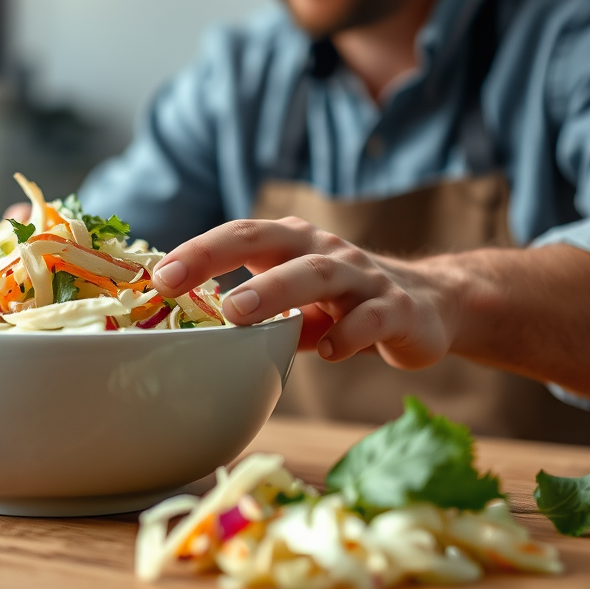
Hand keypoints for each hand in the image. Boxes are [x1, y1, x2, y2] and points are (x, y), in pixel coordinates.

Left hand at [152, 217, 458, 370]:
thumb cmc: (343, 303)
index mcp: (292, 243)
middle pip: (269, 242)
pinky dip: (348, 334)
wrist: (430, 305)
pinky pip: (372, 318)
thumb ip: (254, 311)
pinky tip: (327, 353)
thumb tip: (186, 334)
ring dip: (275, 291)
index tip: (160, 275)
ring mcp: (362, 278)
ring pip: (317, 274)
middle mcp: (324, 251)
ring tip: (238, 314)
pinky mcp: (399, 310)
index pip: (239, 235)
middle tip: (180, 283)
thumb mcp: (295, 301)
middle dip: (220, 256)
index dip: (198, 251)